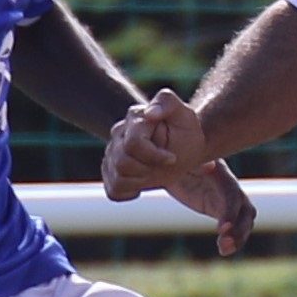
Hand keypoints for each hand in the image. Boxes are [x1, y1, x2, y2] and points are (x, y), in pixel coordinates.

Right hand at [101, 88, 206, 202]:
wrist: (185, 148)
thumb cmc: (186, 131)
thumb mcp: (185, 115)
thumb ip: (167, 103)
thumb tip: (150, 113)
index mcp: (134, 118)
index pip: (132, 144)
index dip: (154, 156)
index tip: (172, 158)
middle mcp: (118, 134)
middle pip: (122, 163)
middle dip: (148, 170)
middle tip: (164, 166)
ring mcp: (112, 153)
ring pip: (117, 179)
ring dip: (141, 181)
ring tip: (154, 172)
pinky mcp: (111, 171)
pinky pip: (113, 191)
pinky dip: (130, 193)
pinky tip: (143, 185)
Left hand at [166, 157, 258, 254]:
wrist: (174, 161)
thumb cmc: (179, 157)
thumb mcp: (186, 160)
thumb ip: (198, 163)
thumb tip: (210, 166)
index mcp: (222, 174)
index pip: (232, 195)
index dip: (230, 211)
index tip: (223, 228)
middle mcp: (230, 188)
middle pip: (246, 210)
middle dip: (239, 228)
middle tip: (225, 242)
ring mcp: (227, 201)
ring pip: (244, 222)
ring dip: (239, 238)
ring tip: (225, 250)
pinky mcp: (219, 210)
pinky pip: (232, 228)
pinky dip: (231, 240)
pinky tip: (224, 251)